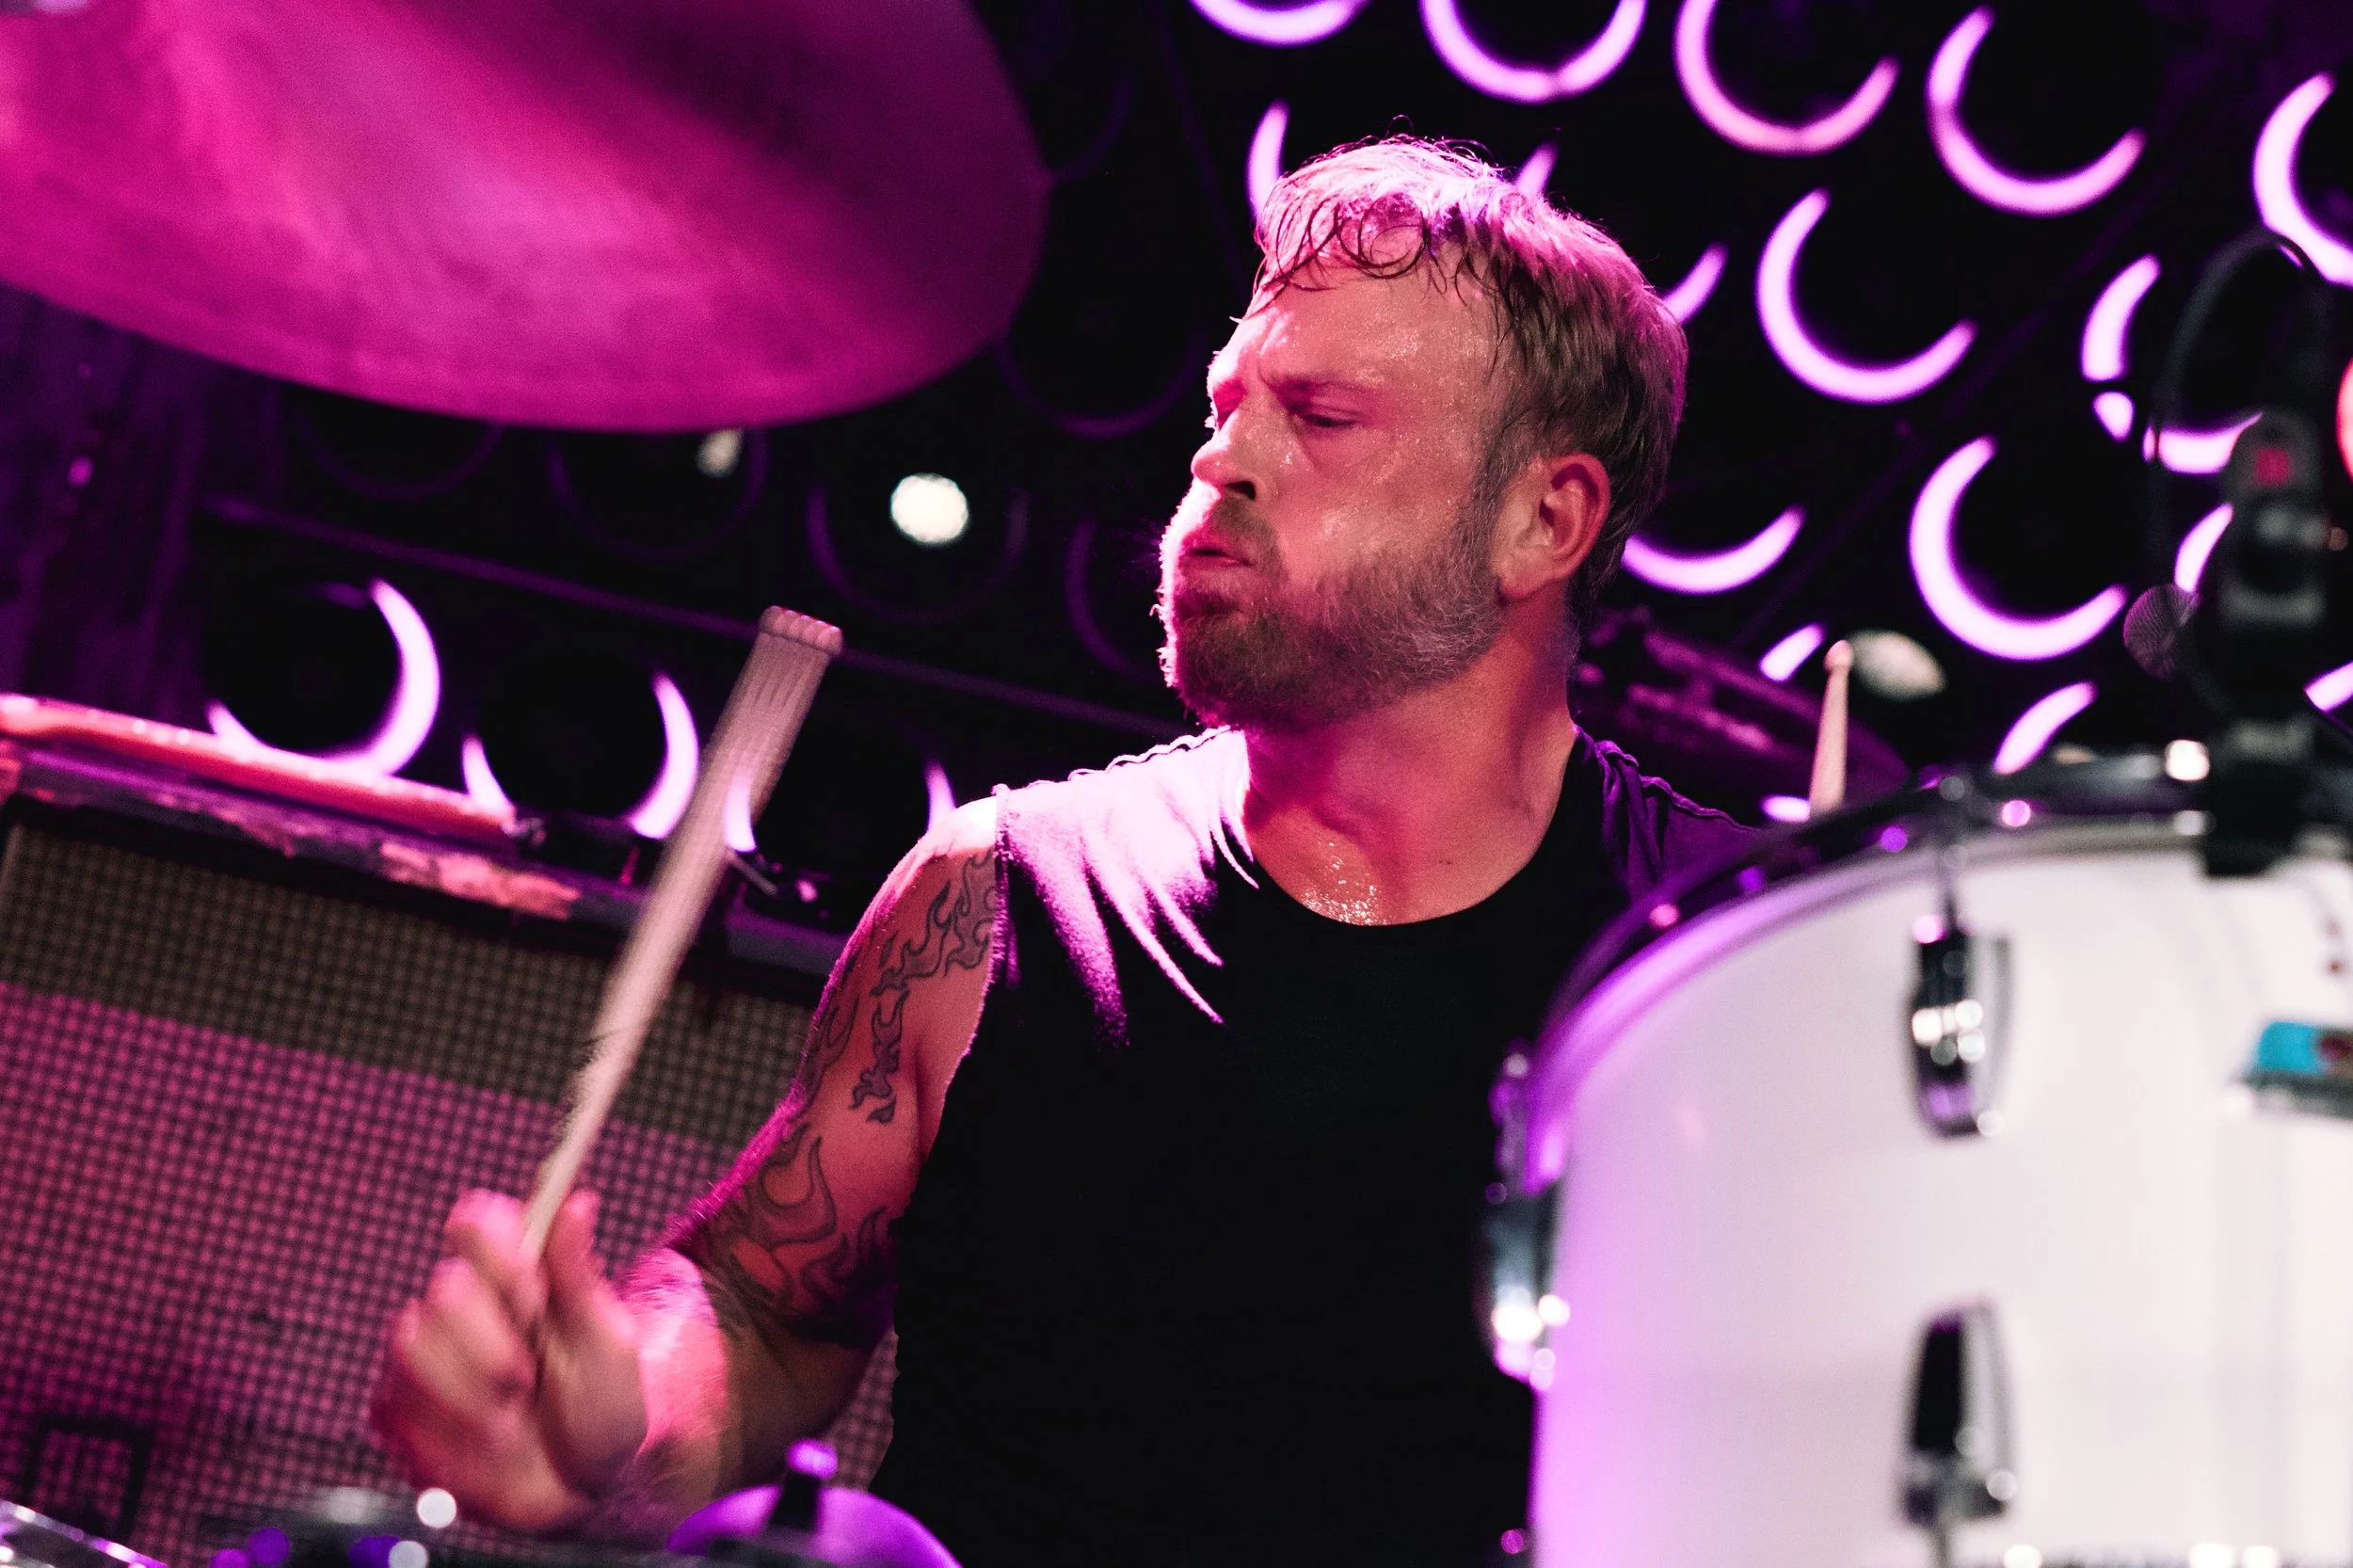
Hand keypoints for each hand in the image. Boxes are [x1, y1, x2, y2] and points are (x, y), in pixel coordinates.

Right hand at [374, 1190, 647, 1532]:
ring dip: (473, 1386)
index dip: (497, 1249)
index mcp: (512, 1278)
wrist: (583, 1491)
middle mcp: (460, 1311)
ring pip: (412, 1343)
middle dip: (492, 1333)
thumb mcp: (607, 1342)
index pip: (476, 1225)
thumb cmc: (601, 1408)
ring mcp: (423, 1360)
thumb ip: (581, 1275)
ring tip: (514, 1411)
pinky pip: (398, 1403)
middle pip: (444, 1286)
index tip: (533, 1290)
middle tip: (529, 1372)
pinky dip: (452, 1428)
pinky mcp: (397, 1411)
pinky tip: (488, 1439)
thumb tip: (577, 1203)